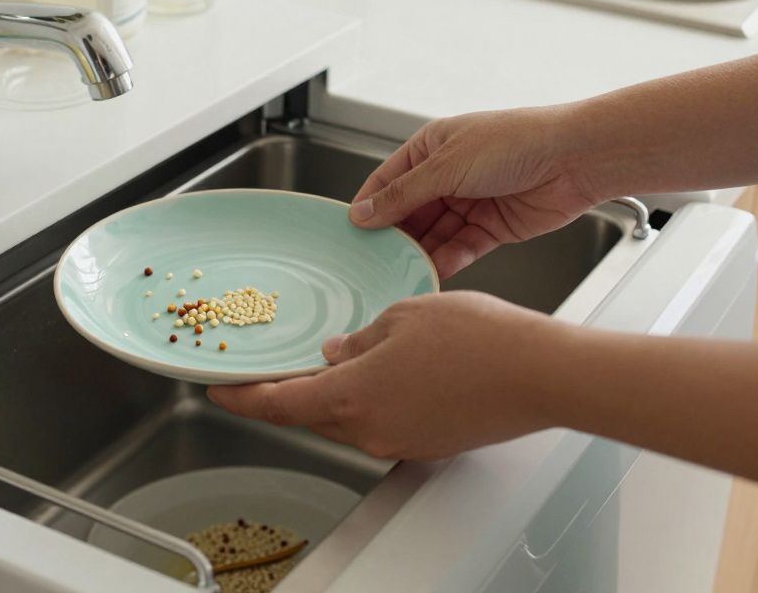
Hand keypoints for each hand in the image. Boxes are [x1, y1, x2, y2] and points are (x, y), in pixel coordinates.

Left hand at [207, 292, 565, 460]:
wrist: (542, 375)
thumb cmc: (480, 340)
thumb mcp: (403, 316)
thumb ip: (359, 337)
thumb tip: (340, 350)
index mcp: (351, 396)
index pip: (276, 403)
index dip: (240, 396)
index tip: (215, 389)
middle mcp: (368, 429)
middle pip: (309, 412)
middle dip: (289, 390)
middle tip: (274, 366)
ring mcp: (399, 441)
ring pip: (347, 416)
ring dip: (334, 390)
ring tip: (342, 355)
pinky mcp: (427, 442)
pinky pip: (382, 420)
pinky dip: (371, 397)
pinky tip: (388, 368)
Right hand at [350, 106, 600, 278]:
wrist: (574, 159)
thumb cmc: (515, 143)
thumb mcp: (446, 166)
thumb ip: (403, 195)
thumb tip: (364, 213)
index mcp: (432, 147)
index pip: (388, 180)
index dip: (370, 205)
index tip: (351, 231)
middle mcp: (449, 174)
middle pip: (409, 212)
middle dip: (393, 235)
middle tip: (372, 259)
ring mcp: (470, 202)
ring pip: (434, 234)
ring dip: (419, 252)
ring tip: (398, 271)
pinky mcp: (492, 228)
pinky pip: (460, 249)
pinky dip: (446, 261)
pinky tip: (432, 273)